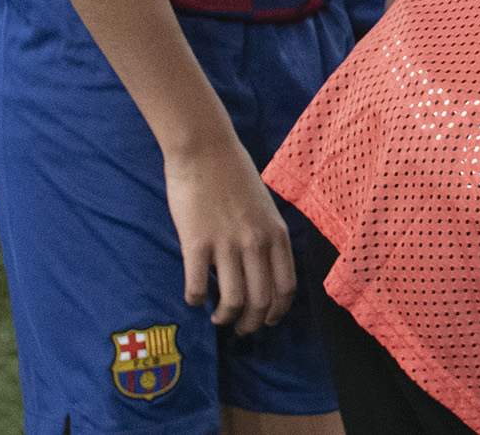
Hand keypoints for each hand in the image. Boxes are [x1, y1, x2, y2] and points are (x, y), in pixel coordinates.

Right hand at [164, 137, 296, 333]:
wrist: (206, 150)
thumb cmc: (234, 176)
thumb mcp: (265, 208)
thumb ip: (266, 237)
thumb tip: (263, 268)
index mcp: (277, 234)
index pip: (285, 286)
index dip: (277, 312)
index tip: (266, 321)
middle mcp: (256, 242)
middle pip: (260, 300)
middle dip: (250, 323)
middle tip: (239, 328)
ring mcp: (227, 244)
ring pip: (232, 300)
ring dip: (224, 318)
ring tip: (216, 318)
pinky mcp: (196, 243)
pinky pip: (197, 286)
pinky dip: (195, 299)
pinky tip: (193, 298)